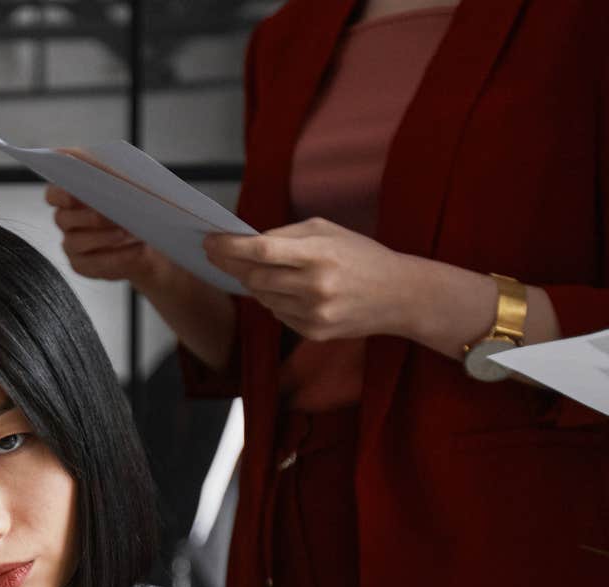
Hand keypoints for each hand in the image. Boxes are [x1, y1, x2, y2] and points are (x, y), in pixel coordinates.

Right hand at [46, 183, 167, 286]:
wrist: (148, 234)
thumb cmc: (134, 203)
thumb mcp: (128, 185)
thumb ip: (115, 176)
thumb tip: (115, 174)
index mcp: (69, 196)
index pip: (53, 194)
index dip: (60, 194)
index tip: (74, 193)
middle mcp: (65, 221)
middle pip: (64, 218)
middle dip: (89, 216)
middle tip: (113, 213)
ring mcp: (71, 245)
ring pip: (77, 242)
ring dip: (104, 237)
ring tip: (127, 231)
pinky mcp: (83, 266)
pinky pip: (96, 264)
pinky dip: (118, 257)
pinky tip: (136, 249)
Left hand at [203, 218, 440, 345]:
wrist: (399, 295)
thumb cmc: (360, 255)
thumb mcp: (327, 232)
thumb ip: (285, 235)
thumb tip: (244, 243)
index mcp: (318, 254)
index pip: (260, 251)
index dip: (229, 247)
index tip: (208, 241)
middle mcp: (315, 286)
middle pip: (254, 278)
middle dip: (233, 266)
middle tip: (219, 255)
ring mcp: (314, 313)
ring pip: (262, 298)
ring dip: (255, 283)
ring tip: (263, 270)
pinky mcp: (314, 332)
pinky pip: (277, 314)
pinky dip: (275, 301)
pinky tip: (289, 291)